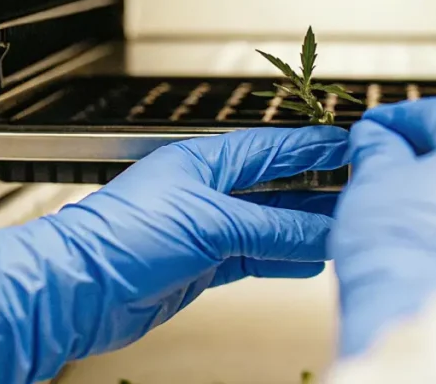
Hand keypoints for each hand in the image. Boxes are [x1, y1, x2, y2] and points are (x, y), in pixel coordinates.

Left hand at [0, 126, 348, 383]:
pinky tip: (308, 260)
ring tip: (343, 227)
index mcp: (205, 161)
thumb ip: (269, 227)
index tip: (353, 146)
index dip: (315, 146)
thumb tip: (319, 231)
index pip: (274, 147)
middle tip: (359, 192)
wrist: (75, 290)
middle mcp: (208, 191)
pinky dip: (284, 258)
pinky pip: (257, 257)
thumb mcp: (209, 222)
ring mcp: (206, 229)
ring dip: (306, 228)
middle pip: (277, 187)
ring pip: (271, 224)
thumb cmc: (118, 236)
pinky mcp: (202, 264)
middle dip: (318, 189)